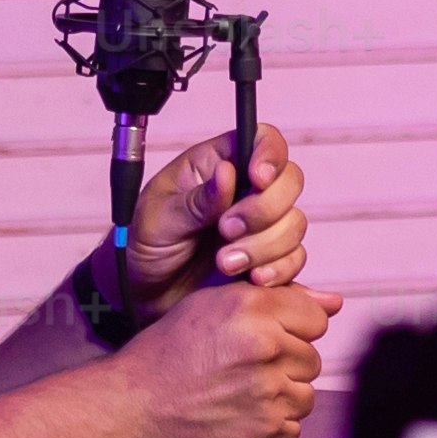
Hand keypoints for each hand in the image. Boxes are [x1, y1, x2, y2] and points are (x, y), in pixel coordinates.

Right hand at [114, 274, 339, 437]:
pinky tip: (240, 415)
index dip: (293, 328)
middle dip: (286, 364)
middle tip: (243, 369)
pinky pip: (293, 427)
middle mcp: (265, 347)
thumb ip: (276, 299)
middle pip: (312, 357)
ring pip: (306, 393)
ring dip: (281, 396)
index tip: (268, 338)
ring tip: (241, 392)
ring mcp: (268, 392)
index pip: (316, 318)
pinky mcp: (265, 432)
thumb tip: (335, 302)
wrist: (132, 405)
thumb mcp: (212, 305)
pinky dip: (272, 426)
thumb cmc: (167, 352)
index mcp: (252, 309)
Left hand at [124, 126, 308, 299]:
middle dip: (263, 210)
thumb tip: (227, 172)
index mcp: (215, 166)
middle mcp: (243, 191)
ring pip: (294, 223)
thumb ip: (197, 200)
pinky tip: (251, 278)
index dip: (270, 155)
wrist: (142, 297)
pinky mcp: (266, 259)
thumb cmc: (144, 246)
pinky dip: (278, 269)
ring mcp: (259, 227)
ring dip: (265, 246)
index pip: (261, 140)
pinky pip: (294, 259)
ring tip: (225, 263)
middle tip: (226, 230)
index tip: (257, 179)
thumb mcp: (159, 219)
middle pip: (289, 181)